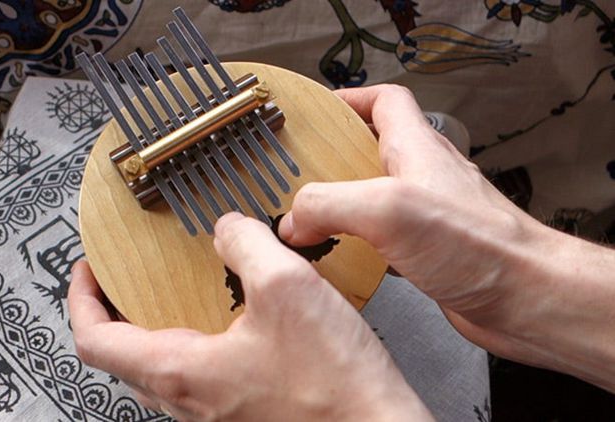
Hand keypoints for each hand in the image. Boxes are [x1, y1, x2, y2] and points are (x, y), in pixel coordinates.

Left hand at [69, 213, 432, 420]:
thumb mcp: (286, 288)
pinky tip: (226, 323)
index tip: (86, 271)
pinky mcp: (241, 415)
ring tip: (167, 296)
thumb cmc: (335, 386)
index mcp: (181, 372)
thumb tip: (227, 227)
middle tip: (121, 283)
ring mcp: (214, 414)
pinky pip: (195, 379)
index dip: (80, 299)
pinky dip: (189, 345)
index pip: (95, 340)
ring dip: (150, 330)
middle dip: (112, 313)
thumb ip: (245, 244)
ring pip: (157, 372)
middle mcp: (189, 401)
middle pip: (121, 359)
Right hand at [279, 85, 614, 389]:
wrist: (526, 297)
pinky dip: (357, 245)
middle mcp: (422, 176)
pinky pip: (383, 239)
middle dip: (332, 160)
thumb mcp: (389, 209)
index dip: (349, 100)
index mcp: (416, 148)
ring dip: (341, 206)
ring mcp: (427, 215)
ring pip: (374, 197)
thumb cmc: (480, 245)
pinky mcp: (428, 252)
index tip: (317, 113)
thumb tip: (294, 219)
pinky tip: (343, 263)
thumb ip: (329, 204)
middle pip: (371, 151)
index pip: (384, 102)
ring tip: (310, 222)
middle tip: (300, 176)